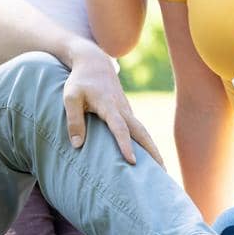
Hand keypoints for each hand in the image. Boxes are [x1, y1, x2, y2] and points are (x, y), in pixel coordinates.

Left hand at [62, 40, 162, 165]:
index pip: (119, 127)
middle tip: (162, 171)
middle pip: (141, 132)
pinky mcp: (127, 113)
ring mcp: (127, 111)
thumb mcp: (70, 97)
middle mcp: (122, 109)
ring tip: (161, 170)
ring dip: (153, 149)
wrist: (94, 63)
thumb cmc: (80, 81)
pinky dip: (146, 143)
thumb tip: (78, 146)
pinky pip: (138, 130)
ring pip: (143, 132)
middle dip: (152, 151)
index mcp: (109, 105)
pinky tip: (148, 158)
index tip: (132, 161)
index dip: (125, 144)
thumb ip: (73, 120)